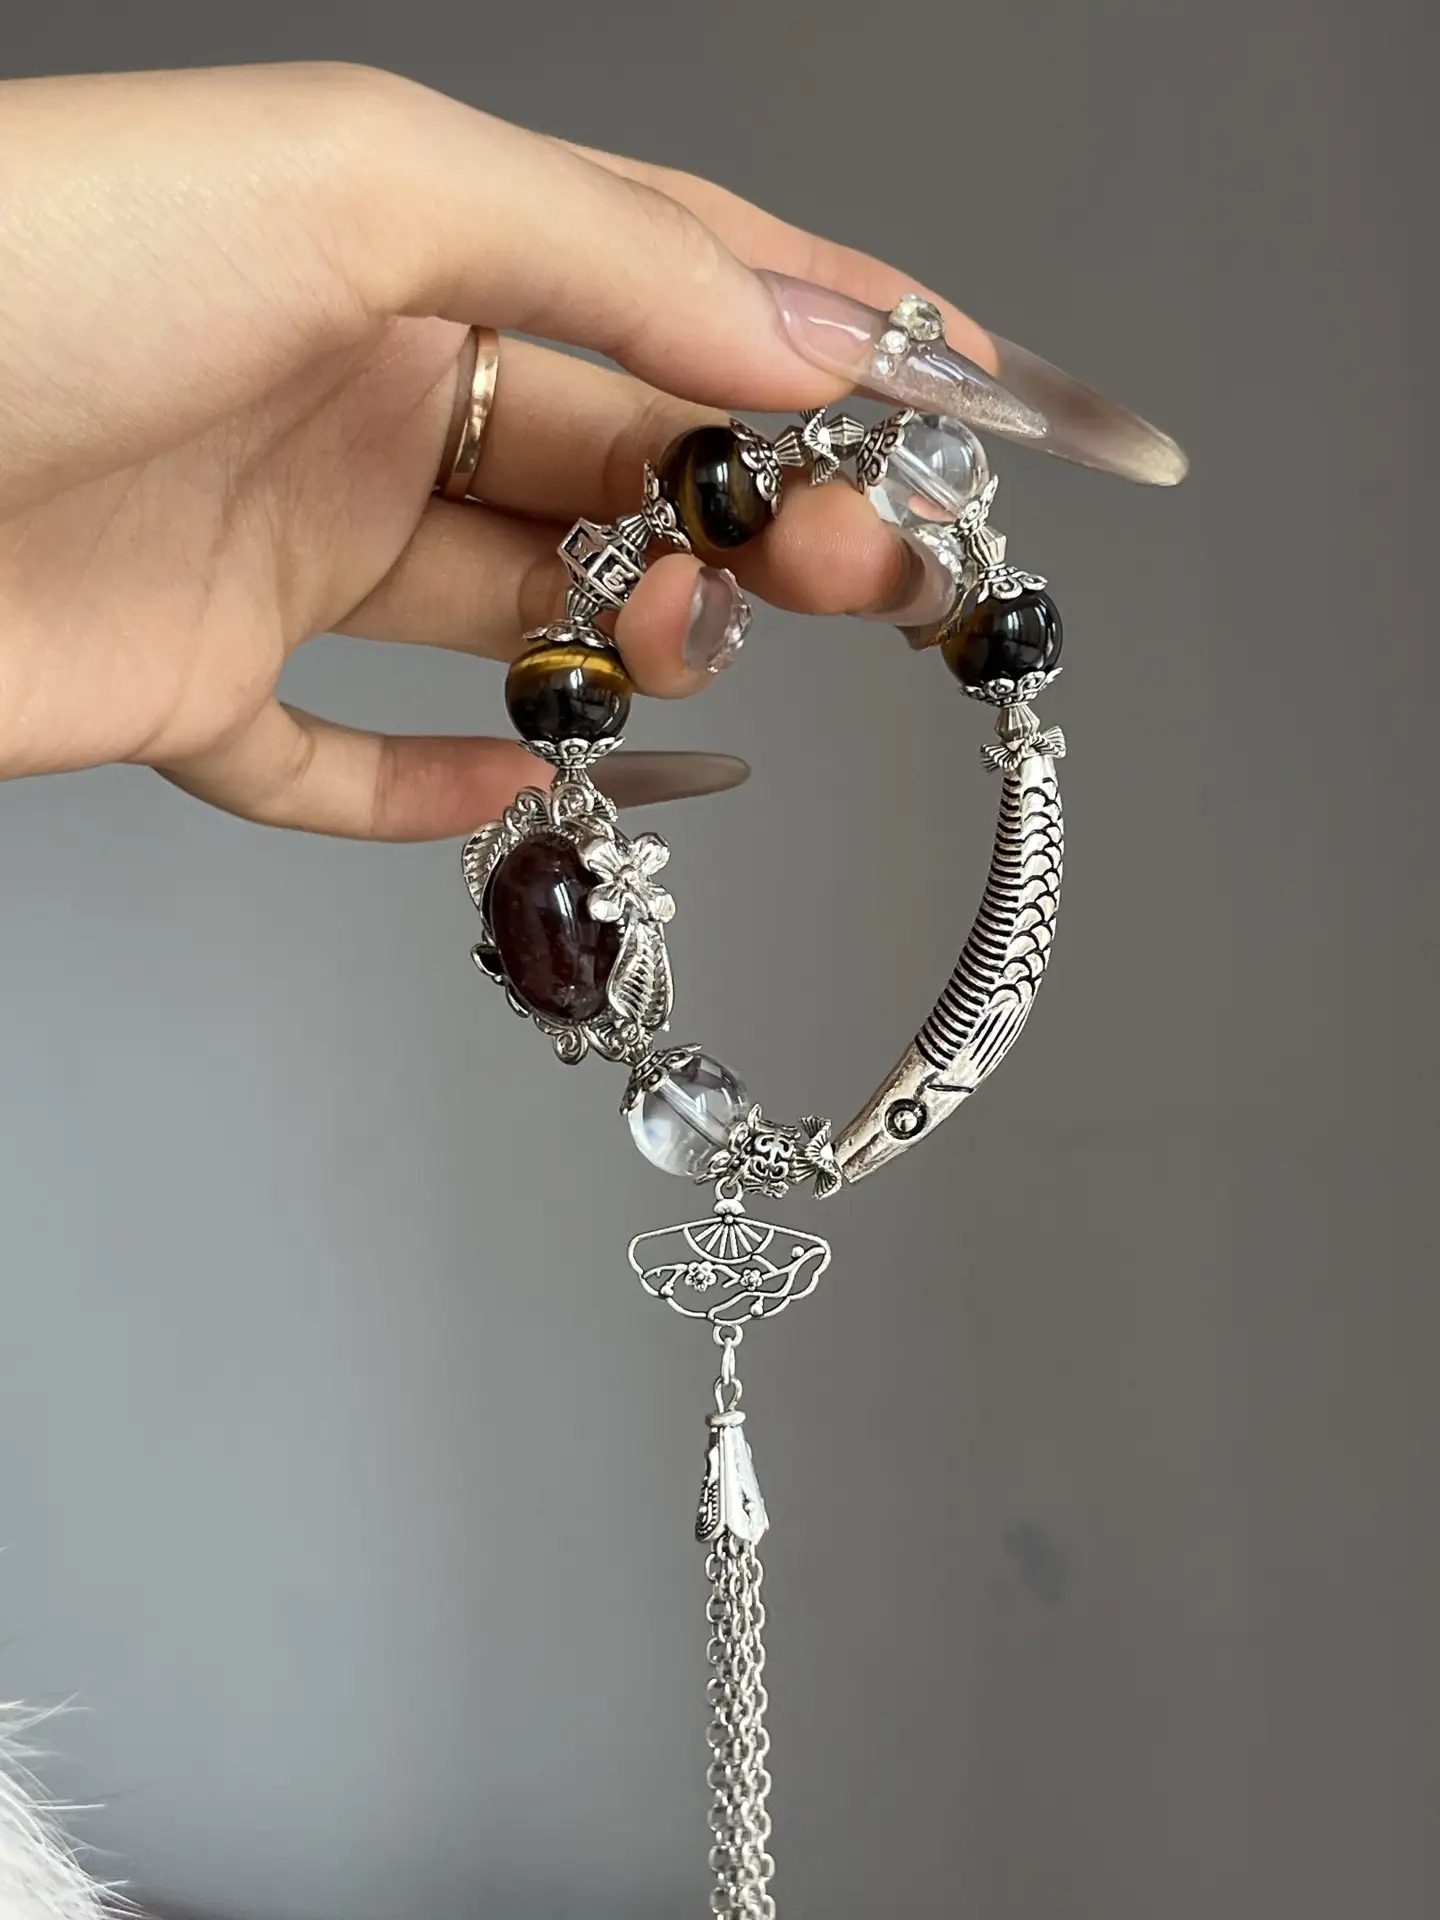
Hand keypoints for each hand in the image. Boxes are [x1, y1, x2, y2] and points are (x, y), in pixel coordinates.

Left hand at [0, 63, 1181, 838]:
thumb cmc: (41, 267)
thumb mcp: (362, 181)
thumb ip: (605, 253)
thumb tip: (811, 335)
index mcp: (399, 242)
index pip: (664, 276)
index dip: (831, 333)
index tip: (969, 399)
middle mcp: (347, 386)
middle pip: (614, 458)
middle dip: (757, 508)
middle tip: (868, 571)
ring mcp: (272, 541)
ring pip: (512, 610)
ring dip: (628, 638)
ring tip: (686, 649)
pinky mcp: (191, 684)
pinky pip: (346, 763)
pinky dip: (449, 792)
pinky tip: (544, 787)